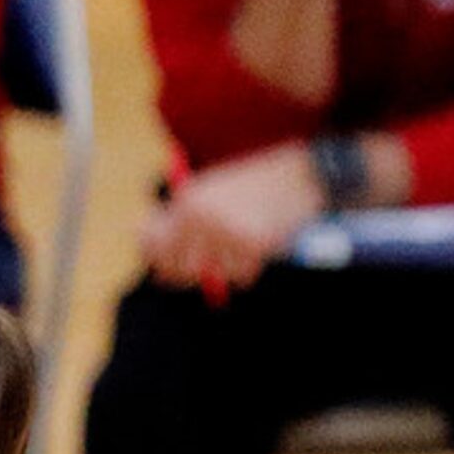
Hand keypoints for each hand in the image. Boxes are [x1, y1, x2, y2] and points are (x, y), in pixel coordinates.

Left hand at [143, 143, 322, 294]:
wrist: (300, 176)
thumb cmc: (253, 185)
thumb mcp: (210, 192)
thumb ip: (182, 222)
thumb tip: (155, 259)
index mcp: (187, 200)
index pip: (153, 244)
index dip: (157, 258)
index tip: (165, 266)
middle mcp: (201, 216)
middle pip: (178, 269)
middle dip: (189, 273)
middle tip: (205, 268)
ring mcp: (226, 231)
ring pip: (213, 275)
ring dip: (225, 268)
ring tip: (239, 246)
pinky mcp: (253, 245)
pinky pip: (241, 276)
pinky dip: (248, 269)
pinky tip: (258, 248)